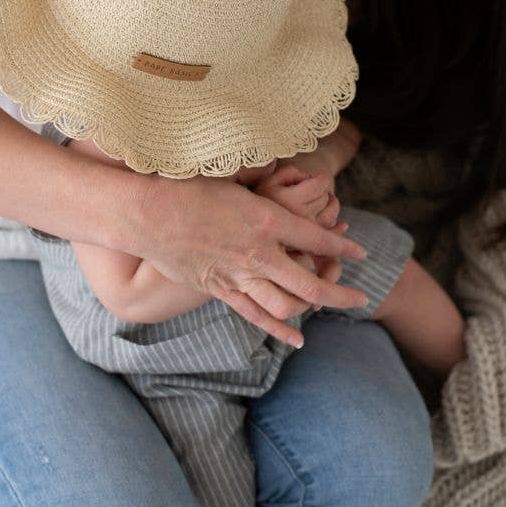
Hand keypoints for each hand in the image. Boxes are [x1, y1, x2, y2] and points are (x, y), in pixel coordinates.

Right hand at [124, 173, 370, 347]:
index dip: (343, 247)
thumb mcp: (231, 175)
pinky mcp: (219, 290)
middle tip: (360, 298)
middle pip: (311, 282)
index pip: (317, 238)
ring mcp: (238, 275)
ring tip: (327, 306)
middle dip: (341, 292)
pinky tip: (297, 337)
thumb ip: (260, 176)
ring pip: (287, 305)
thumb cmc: (185, 185)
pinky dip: (280, 329)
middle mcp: (258, 252)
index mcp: (265, 218)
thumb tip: (279, 168)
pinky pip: (256, 316)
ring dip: (312, 309)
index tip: (360, 251)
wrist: (145, 213)